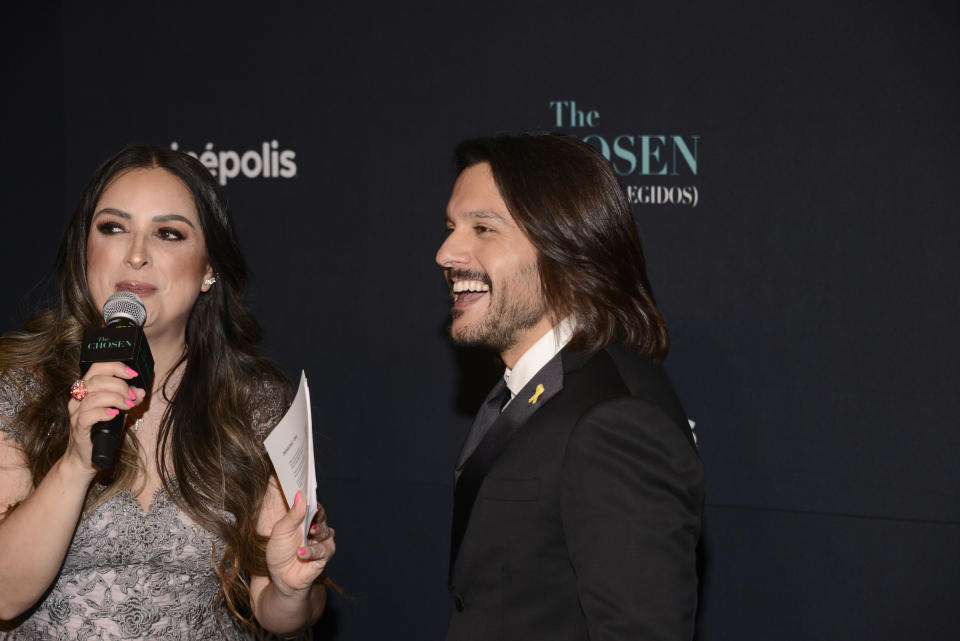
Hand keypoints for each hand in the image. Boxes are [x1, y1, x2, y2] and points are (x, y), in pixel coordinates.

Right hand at [65, 362, 144, 476]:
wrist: (86, 456)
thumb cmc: (101, 430)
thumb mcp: (119, 411)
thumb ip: (129, 399)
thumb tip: (140, 390)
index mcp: (86, 389)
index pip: (97, 368)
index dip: (116, 367)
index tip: (133, 374)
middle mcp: (78, 398)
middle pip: (97, 380)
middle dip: (120, 385)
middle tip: (133, 397)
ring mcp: (76, 413)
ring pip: (94, 396)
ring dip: (116, 398)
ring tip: (128, 406)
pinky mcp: (78, 427)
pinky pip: (88, 415)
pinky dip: (104, 412)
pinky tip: (115, 414)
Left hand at [265, 492, 335, 597]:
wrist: (282, 577)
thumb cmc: (280, 553)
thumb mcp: (281, 531)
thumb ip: (293, 514)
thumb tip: (300, 494)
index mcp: (305, 519)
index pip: (312, 505)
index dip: (311, 498)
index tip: (308, 490)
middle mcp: (316, 528)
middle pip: (322, 516)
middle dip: (317, 514)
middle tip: (313, 510)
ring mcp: (322, 541)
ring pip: (325, 531)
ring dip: (317, 532)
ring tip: (309, 532)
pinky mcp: (324, 555)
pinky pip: (322, 550)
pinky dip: (311, 551)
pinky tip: (301, 553)